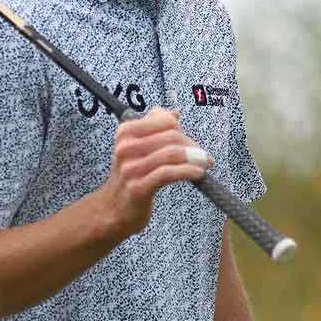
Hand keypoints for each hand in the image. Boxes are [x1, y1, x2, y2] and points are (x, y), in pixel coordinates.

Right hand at [99, 108, 213, 236]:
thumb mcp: (137, 147)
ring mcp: (131, 168)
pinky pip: (169, 174)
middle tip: (203, 156)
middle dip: (192, 146)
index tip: (190, 141)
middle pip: (171, 136)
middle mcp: (126, 148)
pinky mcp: (138, 187)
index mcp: (126, 132)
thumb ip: (153, 127)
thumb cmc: (131, 175)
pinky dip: (188, 171)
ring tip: (206, 164)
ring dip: (196, 158)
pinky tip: (198, 173)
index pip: (164, 121)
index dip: (182, 129)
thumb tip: (173, 112)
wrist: (114, 208)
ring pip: (172, 154)